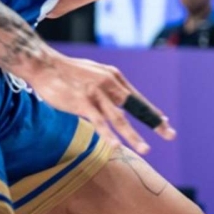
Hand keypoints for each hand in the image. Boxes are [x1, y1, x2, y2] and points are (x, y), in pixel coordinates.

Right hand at [25, 53, 174, 154]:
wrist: (44, 65)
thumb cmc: (67, 71)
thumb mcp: (94, 72)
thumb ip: (108, 84)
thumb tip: (119, 96)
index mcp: (114, 77)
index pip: (137, 98)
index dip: (151, 111)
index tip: (164, 122)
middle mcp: (110, 84)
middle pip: (136, 107)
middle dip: (154, 122)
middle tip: (170, 134)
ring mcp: (97, 93)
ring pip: (119, 119)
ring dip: (133, 136)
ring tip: (146, 149)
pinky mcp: (81, 102)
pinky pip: (98, 122)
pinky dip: (107, 135)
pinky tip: (116, 145)